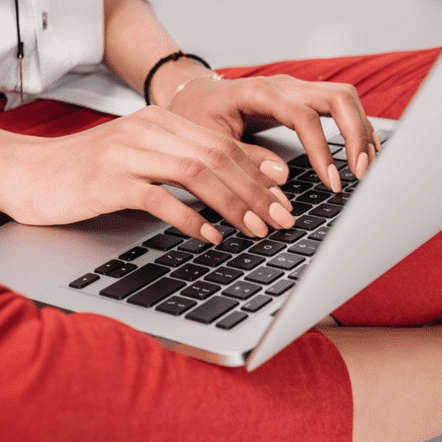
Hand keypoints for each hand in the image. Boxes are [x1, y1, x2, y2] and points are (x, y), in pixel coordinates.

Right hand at [0, 106, 295, 242]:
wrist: (33, 172)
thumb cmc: (94, 171)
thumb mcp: (146, 159)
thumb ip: (186, 165)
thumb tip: (233, 187)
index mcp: (163, 122)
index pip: (224, 142)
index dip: (259, 169)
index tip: (284, 194)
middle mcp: (149, 130)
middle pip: (218, 157)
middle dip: (256, 191)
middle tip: (281, 218)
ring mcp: (128, 152)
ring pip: (197, 174)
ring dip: (233, 204)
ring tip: (256, 229)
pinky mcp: (110, 180)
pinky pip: (161, 198)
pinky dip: (191, 219)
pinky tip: (212, 236)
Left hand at [167, 75, 381, 189]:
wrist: (194, 96)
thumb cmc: (198, 115)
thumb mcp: (211, 141)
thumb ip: (245, 159)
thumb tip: (282, 178)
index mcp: (260, 93)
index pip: (305, 117)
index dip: (323, 151)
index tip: (332, 181)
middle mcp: (283, 86)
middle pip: (338, 98)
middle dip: (357, 135)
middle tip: (361, 172)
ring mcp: (294, 90)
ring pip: (343, 99)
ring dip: (361, 130)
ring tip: (366, 166)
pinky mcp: (298, 100)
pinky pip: (336, 106)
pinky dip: (352, 127)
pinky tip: (358, 150)